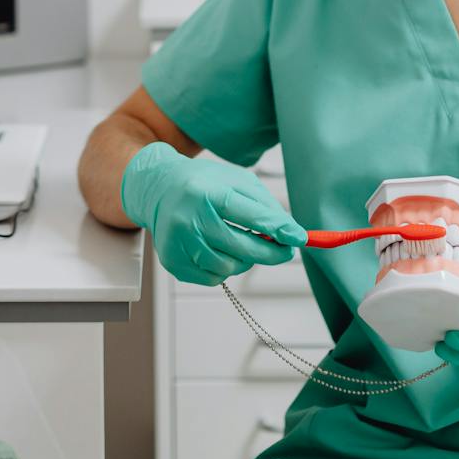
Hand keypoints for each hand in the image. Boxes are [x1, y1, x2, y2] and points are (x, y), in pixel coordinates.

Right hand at [120, 142, 306, 285]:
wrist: (158, 188)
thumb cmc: (202, 183)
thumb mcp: (236, 181)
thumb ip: (263, 205)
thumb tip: (289, 232)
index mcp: (207, 193)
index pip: (251, 217)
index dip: (279, 230)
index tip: (299, 238)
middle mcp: (190, 219)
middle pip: (243, 248)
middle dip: (271, 252)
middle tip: (285, 250)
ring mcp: (179, 244)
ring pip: (230, 267)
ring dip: (245, 259)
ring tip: (240, 242)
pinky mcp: (173, 262)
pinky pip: (213, 277)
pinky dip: (224, 267)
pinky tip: (219, 249)